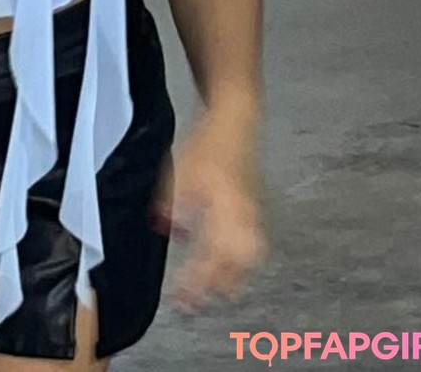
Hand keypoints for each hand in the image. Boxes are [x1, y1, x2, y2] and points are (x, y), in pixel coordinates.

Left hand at [151, 108, 266, 311]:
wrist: (235, 119)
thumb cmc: (209, 143)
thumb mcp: (180, 172)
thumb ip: (172, 205)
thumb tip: (166, 229)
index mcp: (227, 212)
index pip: (212, 260)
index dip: (197, 283)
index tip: (182, 299)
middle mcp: (245, 218)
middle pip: (238, 268)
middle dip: (217, 288)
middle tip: (195, 300)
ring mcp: (253, 213)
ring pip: (249, 259)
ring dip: (231, 277)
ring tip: (212, 289)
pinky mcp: (254, 207)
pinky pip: (252, 244)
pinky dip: (239, 260)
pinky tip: (225, 261)